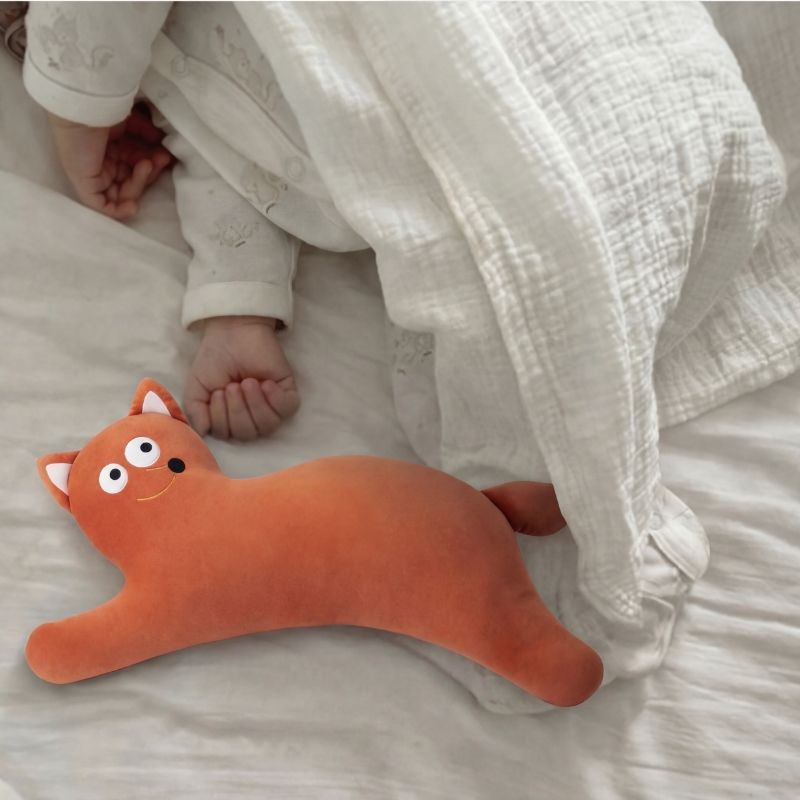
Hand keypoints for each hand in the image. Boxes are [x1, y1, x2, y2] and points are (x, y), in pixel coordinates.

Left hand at [48, 103, 172, 219]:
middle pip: (132, 182)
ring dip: (140, 184)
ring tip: (146, 165)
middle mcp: (102, 164)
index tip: (165, 155)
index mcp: (111, 150)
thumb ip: (148, 134)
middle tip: (160, 159)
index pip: (136, 169)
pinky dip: (119, 210)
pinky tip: (133, 205)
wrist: (85, 105)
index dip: (153, 166)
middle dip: (149, 174)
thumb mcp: (133, 122)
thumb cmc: (106, 108)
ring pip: (122, 194)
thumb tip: (165, 148)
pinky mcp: (85, 185)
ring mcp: (94, 176)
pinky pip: (103, 207)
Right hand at [184, 316, 300, 440]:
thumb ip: (195, 412)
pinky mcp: (287, 392)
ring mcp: (271, 405)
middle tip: (232, 385)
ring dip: (254, 405)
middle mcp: (252, 415)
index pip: (228, 435)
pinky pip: (286, 409)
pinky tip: (265, 383)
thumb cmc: (214, 359)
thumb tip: (202, 431)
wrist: (233, 332)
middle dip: (237, 410)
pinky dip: (275, 399)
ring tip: (247, 382)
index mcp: (230, 418)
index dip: (221, 419)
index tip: (218, 391)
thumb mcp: (197, 387)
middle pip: (248, 433)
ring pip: (267, 425)